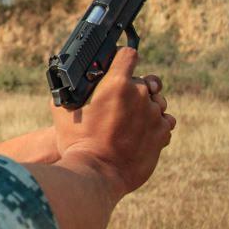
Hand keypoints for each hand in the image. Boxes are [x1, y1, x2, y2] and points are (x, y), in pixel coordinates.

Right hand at [51, 47, 174, 198]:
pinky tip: (140, 132)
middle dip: (131, 89)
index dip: (123, 58)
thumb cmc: (76, 141)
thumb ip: (70, 88)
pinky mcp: (162, 133)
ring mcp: (154, 114)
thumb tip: (66, 78)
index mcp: (116, 82)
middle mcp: (139, 94)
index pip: (128, 54)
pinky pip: (164, 120)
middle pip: (142, 81)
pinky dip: (155, 124)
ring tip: (129, 122)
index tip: (119, 64)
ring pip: (156, 101)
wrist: (95, 174)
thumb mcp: (63, 108)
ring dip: (145, 107)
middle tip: (117, 104)